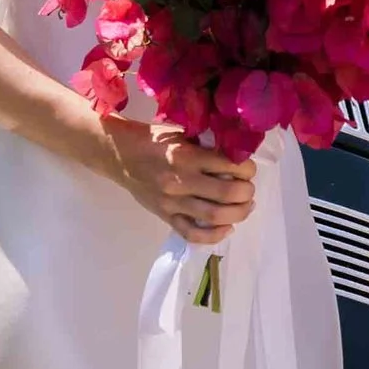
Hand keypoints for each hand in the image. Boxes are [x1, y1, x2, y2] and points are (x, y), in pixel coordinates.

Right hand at [104, 118, 258, 245]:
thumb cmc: (154, 140)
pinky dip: (214, 235)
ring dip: (238, 214)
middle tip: (248, 189)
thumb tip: (237, 155)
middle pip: (228, 194)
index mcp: (187, 156)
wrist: (120, 155)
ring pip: (215, 216)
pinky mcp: (165, 216)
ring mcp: (172, 202)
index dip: (248, 169)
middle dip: (247, 193)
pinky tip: (227, 227)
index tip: (248, 169)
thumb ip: (207, 145)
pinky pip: (193, 234)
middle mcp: (181, 181)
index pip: (230, 166)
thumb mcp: (182, 133)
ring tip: (245, 206)